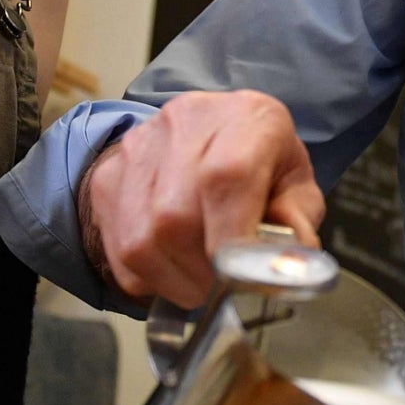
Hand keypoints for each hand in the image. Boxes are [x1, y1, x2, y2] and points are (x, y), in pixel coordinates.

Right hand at [79, 90, 323, 307]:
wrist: (206, 134)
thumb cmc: (261, 163)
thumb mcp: (295, 183)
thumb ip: (297, 220)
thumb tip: (284, 263)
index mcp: (247, 118)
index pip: (226, 178)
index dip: (232, 241)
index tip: (244, 279)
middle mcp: (184, 123)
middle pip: (176, 218)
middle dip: (206, 271)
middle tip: (228, 286)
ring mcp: (137, 149)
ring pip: (142, 242)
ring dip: (178, 280)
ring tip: (205, 279)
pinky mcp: (107, 178)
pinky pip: (120, 253)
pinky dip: (152, 278)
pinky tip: (177, 267)